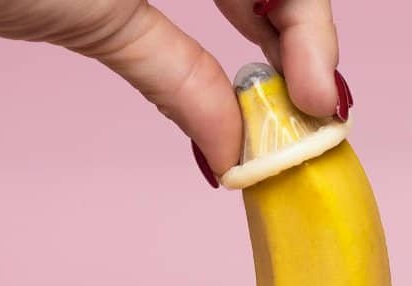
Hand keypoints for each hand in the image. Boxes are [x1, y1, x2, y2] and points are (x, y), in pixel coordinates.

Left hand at [0, 0, 349, 182]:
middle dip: (302, 43)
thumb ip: (177, 75)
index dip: (315, 42)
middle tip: (306, 113)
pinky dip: (240, 10)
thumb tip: (230, 147)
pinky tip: (246, 52)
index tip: (318, 106)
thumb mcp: (94, 18)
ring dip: (276, 31)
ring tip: (279, 95)